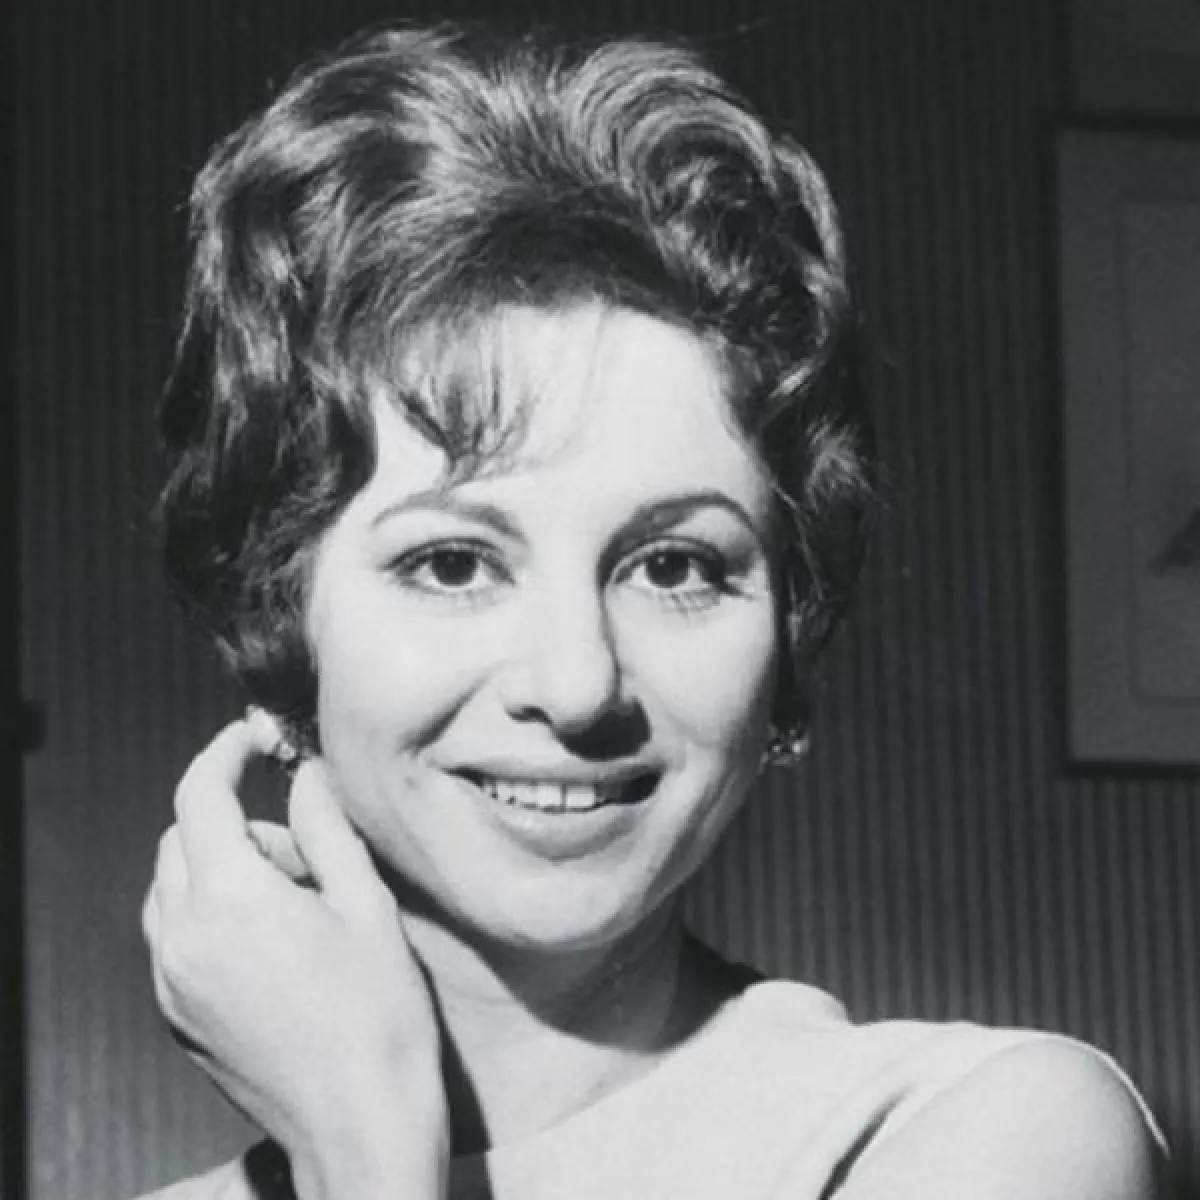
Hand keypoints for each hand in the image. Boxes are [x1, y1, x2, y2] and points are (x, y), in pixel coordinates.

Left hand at [142, 716, 447, 1198]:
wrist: (358, 1124)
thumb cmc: (377, 1016)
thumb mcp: (365, 906)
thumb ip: (327, 827)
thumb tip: (305, 772)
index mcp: (231, 900)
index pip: (199, 796)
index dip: (224, 754)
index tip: (253, 737)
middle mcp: (182, 937)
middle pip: (181, 839)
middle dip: (234, 819)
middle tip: (305, 848)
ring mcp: (171, 981)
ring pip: (171, 886)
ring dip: (219, 867)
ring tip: (292, 900)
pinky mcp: (175, 1015)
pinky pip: (172, 935)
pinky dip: (207, 912)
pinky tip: (271, 940)